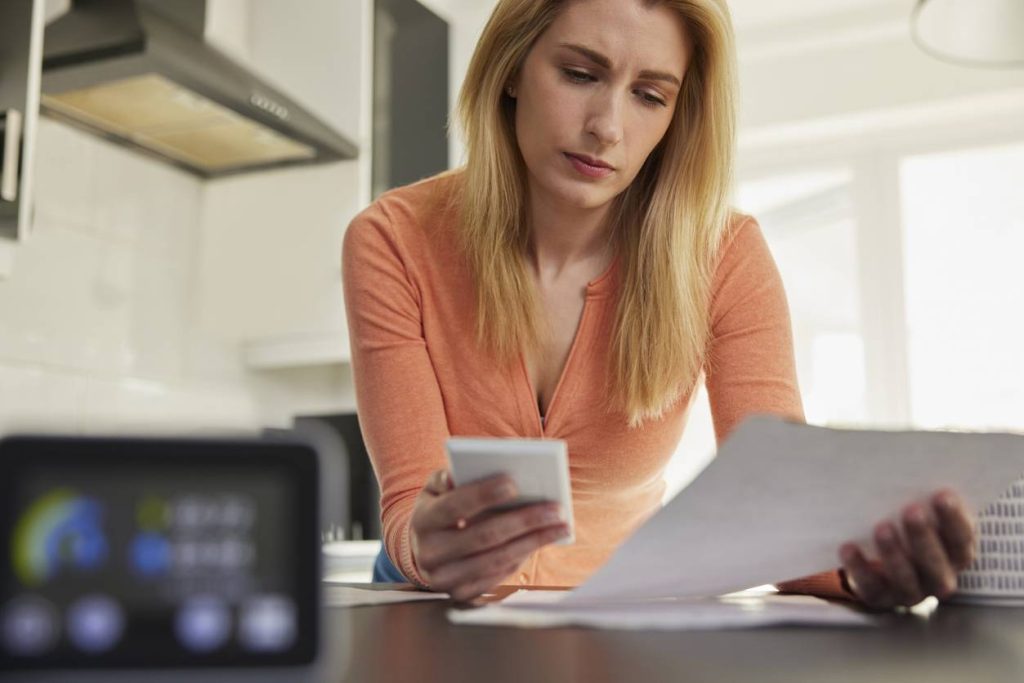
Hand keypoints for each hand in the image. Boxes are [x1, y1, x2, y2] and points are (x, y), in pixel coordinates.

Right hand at [409, 469, 569, 601]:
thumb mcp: (434, 490)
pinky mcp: (461, 594)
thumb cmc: (438, 510)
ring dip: (533, 542)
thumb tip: (456, 476)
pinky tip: (543, 541)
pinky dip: (523, 557)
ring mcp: (445, 579)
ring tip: (561, 526)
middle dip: (524, 521)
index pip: (455, 506)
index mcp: (423, 521)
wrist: (422, 550)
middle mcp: (430, 554)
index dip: (484, 495)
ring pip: (497, 559)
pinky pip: (499, 576)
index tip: (514, 482)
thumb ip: (445, 478)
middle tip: (556, 509)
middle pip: (484, 536)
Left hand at [839, 489, 976, 608]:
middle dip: (925, 537)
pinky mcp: (880, 597)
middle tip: (912, 510)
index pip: (962, 540)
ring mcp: (910, 592)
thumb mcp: (919, 512)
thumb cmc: (905, 526)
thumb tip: (907, 463)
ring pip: (907, 581)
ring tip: (882, 527)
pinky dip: (859, 567)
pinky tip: (848, 547)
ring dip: (895, 554)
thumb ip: (920, 497)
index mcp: (955, 554)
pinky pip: (871, 587)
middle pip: (938, 564)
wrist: (880, 560)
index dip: (954, 519)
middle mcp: (939, 577)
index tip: (942, 494)